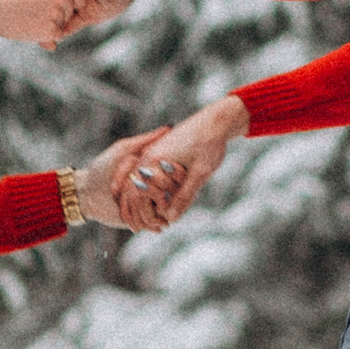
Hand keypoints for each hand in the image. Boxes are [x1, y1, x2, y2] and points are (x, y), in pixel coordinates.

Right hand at [0, 0, 94, 46]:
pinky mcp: (50, 31)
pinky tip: (29, 26)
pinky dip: (46, 36)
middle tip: (35, 10)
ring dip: (52, 24)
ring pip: (65, 23)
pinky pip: (56, 36)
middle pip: (73, 9)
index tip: (46, 0)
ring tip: (30, 16)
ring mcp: (58, 13)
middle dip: (60, 12)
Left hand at [79, 128, 176, 229]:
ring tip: (153, 206)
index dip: (174, 172)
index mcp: (153, 170)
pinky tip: (149, 217)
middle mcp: (154, 188)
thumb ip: (145, 141)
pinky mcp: (143, 220)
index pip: (175, 172)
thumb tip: (169, 128)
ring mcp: (150, 205)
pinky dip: (154, 222)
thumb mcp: (123, 150)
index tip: (167, 169)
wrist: (86, 193)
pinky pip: (156, 223)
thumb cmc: (103, 167)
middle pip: (173, 192)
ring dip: (160, 208)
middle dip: (166, 191)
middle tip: (155, 190)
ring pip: (167, 209)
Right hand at [120, 94, 247, 226]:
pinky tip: (161, 202)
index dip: (143, 213)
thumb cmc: (209, 145)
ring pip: (138, 181)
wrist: (217, 121)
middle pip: (133, 188)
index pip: (137, 192)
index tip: (155, 226)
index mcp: (154, 160)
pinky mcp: (160, 153)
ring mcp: (153, 153)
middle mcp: (148, 156)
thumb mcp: (200, 173)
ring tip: (152, 220)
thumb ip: (185, 196)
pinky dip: (150, 189)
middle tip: (150, 227)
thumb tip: (171, 219)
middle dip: (138, 210)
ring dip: (142, 200)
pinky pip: (148, 175)